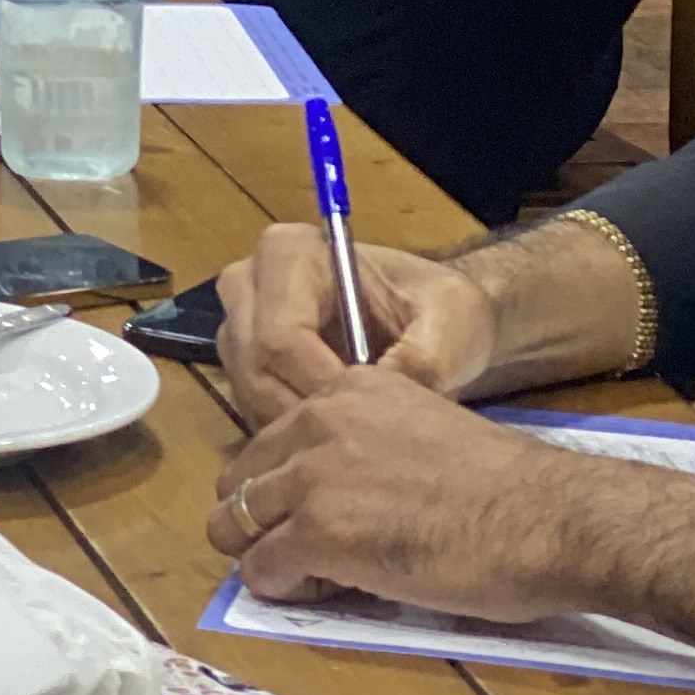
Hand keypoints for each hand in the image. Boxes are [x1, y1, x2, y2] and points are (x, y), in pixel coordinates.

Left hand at [210, 365, 590, 620]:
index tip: (313, 516)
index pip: (274, 439)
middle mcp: (319, 420)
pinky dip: (282, 588)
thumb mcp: (423, 433)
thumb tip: (347, 493)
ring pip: (237, 522)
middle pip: (240, 477)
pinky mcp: (321, 532)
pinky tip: (321, 594)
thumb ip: (371, 448)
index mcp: (347, 390)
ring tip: (310, 578)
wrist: (547, 517)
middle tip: (298, 554)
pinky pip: (263, 568)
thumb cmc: (509, 488)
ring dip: (265, 556)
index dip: (284, 486)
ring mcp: (314, 476)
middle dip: (258, 519)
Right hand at [218, 226, 499, 426]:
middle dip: (308, 415)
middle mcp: (251, 283)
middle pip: (256, 367)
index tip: (372, 417)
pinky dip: (292, 437)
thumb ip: (426, 354)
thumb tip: (389, 383)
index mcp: (292, 253)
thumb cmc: (441, 308)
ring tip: (357, 441)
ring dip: (300, 431)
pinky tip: (338, 440)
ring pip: (250, 395)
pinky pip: (252, 410)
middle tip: (364, 441)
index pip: (281, 335)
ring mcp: (240, 324)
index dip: (322, 386)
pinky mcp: (242, 362)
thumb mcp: (453, 318)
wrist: (434, 321)